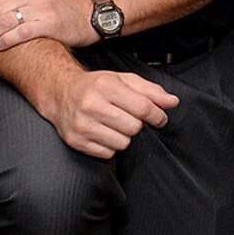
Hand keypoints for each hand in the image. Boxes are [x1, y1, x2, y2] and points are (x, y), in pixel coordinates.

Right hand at [38, 69, 178, 158]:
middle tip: (128, 116)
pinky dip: (110, 146)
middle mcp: (91, 105)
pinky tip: (103, 132)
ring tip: (114, 124)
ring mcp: (82, 125)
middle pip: (134, 127)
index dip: (158, 115)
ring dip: (124, 136)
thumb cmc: (97, 86)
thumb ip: (151, 91)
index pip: (143, 108)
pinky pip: (108, 154)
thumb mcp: (124, 80)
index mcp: (106, 86)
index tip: (160, 118)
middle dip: (137, 124)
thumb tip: (173, 102)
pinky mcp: (76, 141)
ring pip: (123, 143)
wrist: (60, 93)